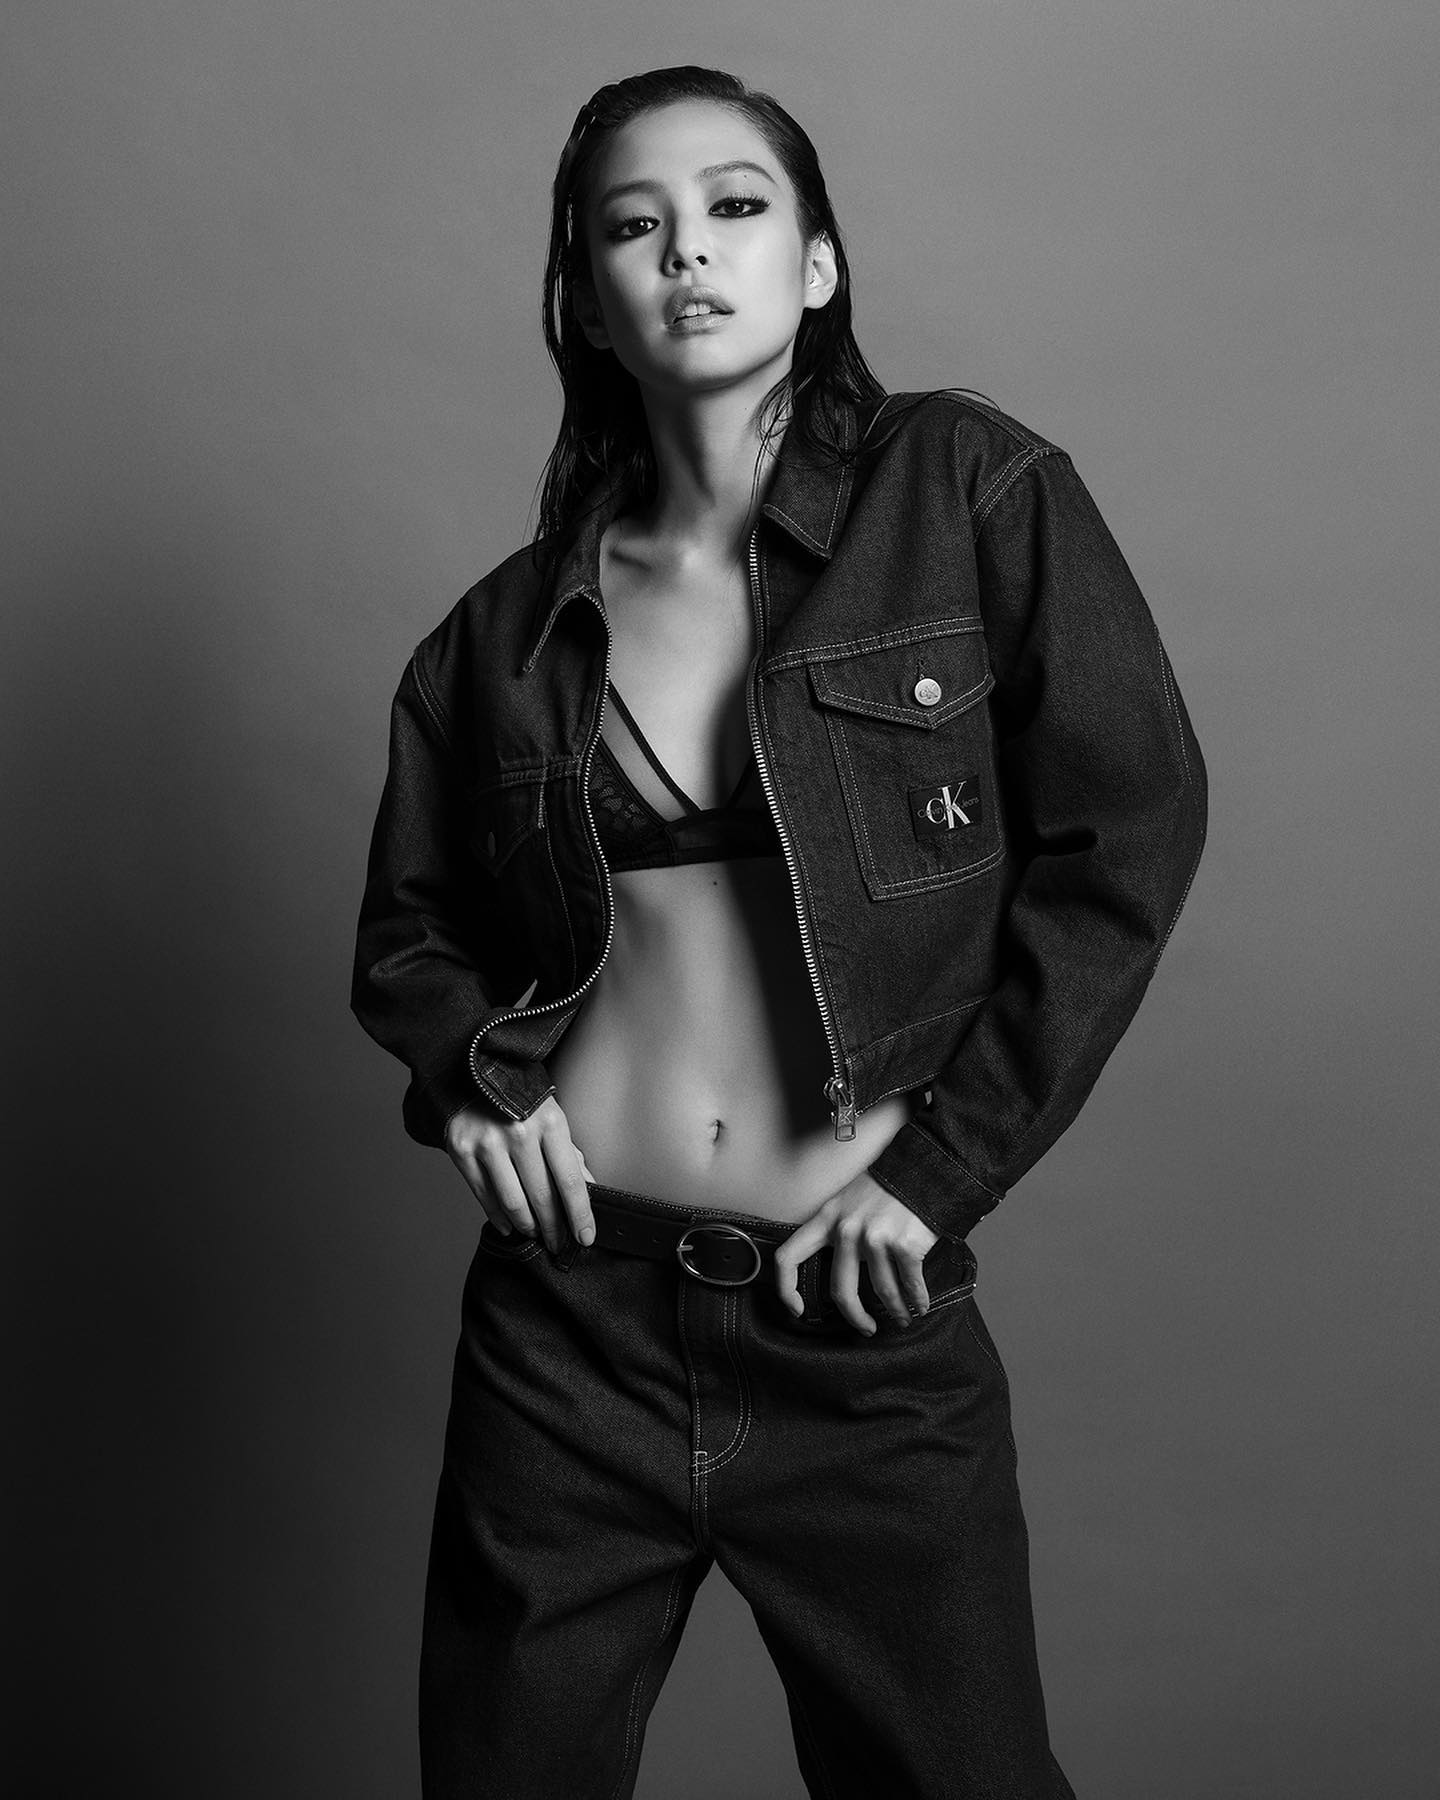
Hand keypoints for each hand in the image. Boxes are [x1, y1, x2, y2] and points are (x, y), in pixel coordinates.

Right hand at [444, 1095, 595, 1253]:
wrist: (472, 1074)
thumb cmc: (520, 1100)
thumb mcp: (552, 1118)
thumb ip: (570, 1155)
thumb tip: (590, 1190)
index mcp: (549, 1122)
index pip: (570, 1180)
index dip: (580, 1214)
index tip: (585, 1237)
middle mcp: (518, 1131)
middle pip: (542, 1196)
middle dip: (554, 1228)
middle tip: (558, 1243)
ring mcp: (487, 1142)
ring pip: (513, 1203)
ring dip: (528, 1226)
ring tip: (535, 1232)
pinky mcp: (462, 1150)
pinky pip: (484, 1197)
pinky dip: (500, 1217)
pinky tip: (510, 1225)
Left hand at [773, 1172, 939, 1334]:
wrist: (925, 1168)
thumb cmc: (887, 1187)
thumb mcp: (850, 1200)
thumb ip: (839, 1229)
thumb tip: (841, 1270)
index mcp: (826, 1219)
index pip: (788, 1256)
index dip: (786, 1289)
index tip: (797, 1309)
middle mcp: (846, 1229)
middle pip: (840, 1289)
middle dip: (855, 1317)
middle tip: (866, 1328)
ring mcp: (875, 1237)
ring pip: (881, 1291)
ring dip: (895, 1311)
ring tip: (902, 1318)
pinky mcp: (904, 1243)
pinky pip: (909, 1284)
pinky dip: (918, 1300)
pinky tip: (921, 1306)